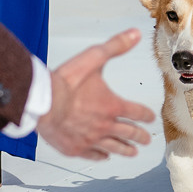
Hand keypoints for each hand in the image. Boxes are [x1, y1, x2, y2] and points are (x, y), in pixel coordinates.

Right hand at [37, 29, 155, 159]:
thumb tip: (135, 34)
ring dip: (126, 150)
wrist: (42, 102)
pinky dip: (101, 156)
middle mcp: (105, 125)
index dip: (146, 115)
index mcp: (112, 105)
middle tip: (146, 140)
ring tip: (133, 153)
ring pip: (114, 147)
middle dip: (140, 136)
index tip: (150, 118)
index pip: (137, 112)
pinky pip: (93, 154)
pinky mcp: (75, 148)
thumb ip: (116, 46)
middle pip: (129, 133)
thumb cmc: (65, 82)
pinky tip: (104, 156)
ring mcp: (91, 139)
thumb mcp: (93, 58)